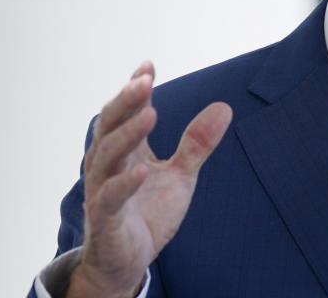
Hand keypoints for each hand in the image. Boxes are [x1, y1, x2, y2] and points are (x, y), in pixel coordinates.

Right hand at [67, 62, 232, 297]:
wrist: (129, 261)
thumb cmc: (148, 212)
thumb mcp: (181, 175)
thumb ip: (197, 143)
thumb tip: (224, 106)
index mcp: (125, 149)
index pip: (125, 111)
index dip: (134, 88)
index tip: (148, 65)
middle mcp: (108, 165)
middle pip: (109, 125)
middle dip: (126, 101)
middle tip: (144, 80)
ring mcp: (102, 191)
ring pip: (106, 156)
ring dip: (127, 133)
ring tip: (150, 113)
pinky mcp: (105, 220)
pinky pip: (109, 198)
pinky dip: (124, 183)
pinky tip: (141, 168)